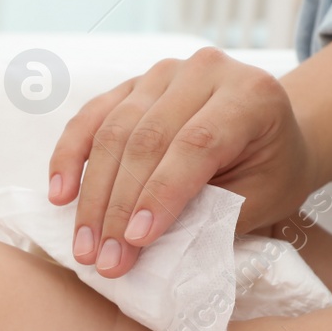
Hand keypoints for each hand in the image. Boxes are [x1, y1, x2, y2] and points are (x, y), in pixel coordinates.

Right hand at [48, 48, 315, 278]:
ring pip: (113, 131)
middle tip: (104, 259)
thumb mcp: (262, 197)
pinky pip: (91, 118)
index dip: (161, 193)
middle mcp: (205, 71)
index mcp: (250, 95)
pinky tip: (59, 195)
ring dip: (92, 195)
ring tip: (84, 246)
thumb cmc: (272, 169)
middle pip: (147, 139)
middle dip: (119, 206)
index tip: (136, 241)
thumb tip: (146, 242)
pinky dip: (70, 157)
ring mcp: (164, 72)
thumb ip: (212, 213)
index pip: (195, 143)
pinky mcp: (132, 84)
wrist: (271, 130)